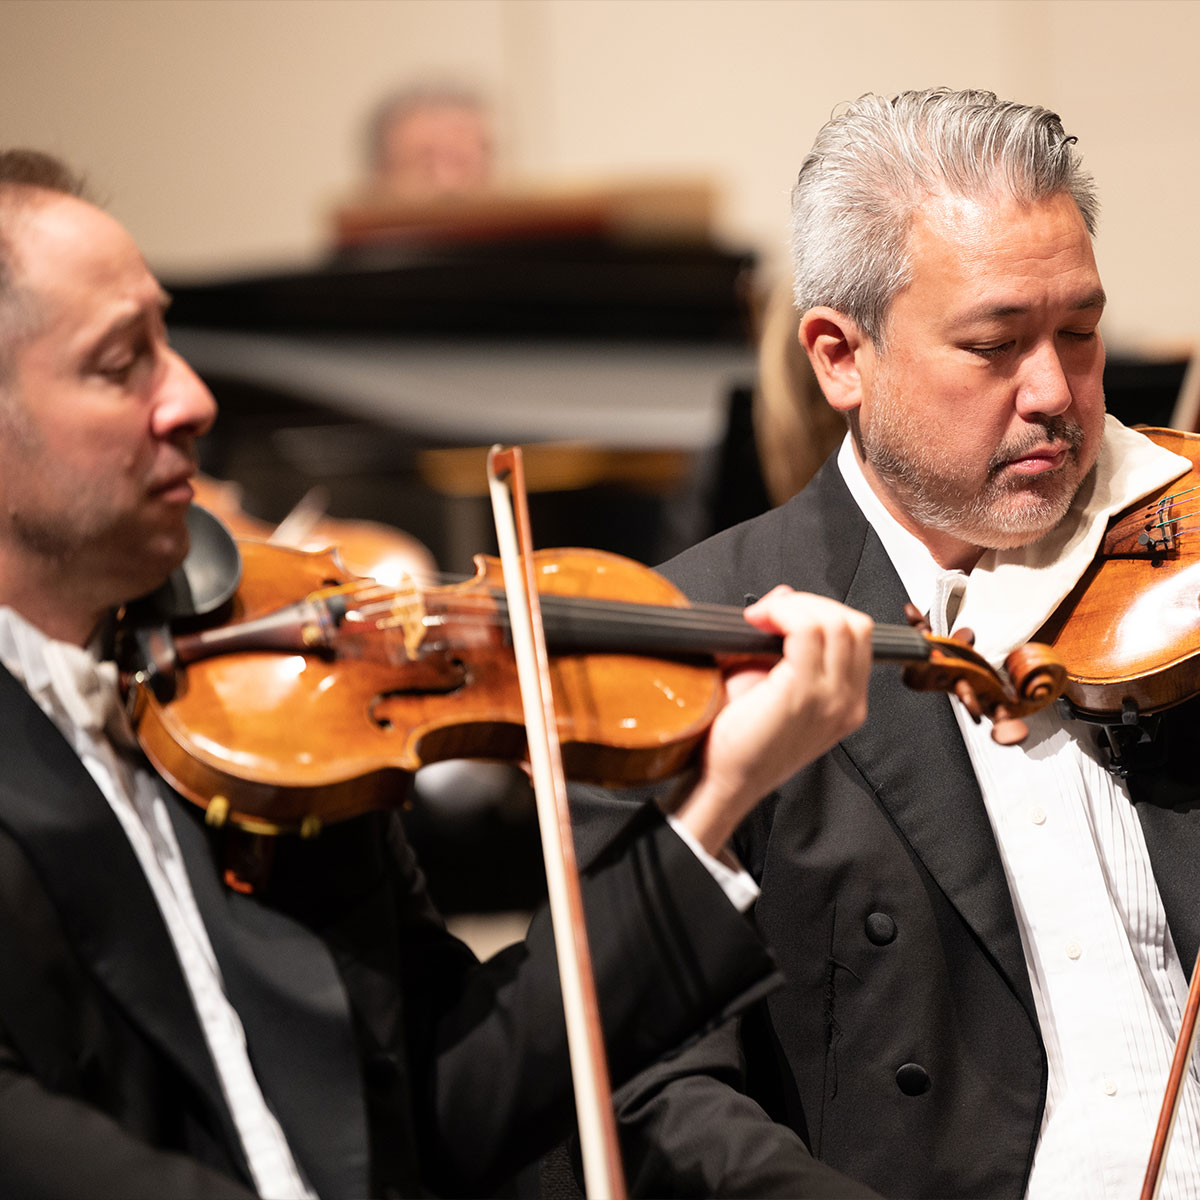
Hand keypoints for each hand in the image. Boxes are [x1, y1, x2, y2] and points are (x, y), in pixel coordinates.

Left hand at [674, 587, 871, 855]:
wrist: (722, 782)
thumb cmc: (739, 741)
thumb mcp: (770, 683)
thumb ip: (785, 642)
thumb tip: (784, 598)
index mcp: (846, 702)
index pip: (858, 636)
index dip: (822, 612)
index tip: (782, 615)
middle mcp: (846, 702)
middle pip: (855, 624)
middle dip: (813, 604)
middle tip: (772, 613)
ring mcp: (829, 700)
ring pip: (837, 623)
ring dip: (796, 607)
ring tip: (763, 619)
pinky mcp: (801, 695)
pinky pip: (808, 630)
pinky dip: (783, 614)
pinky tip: (759, 621)